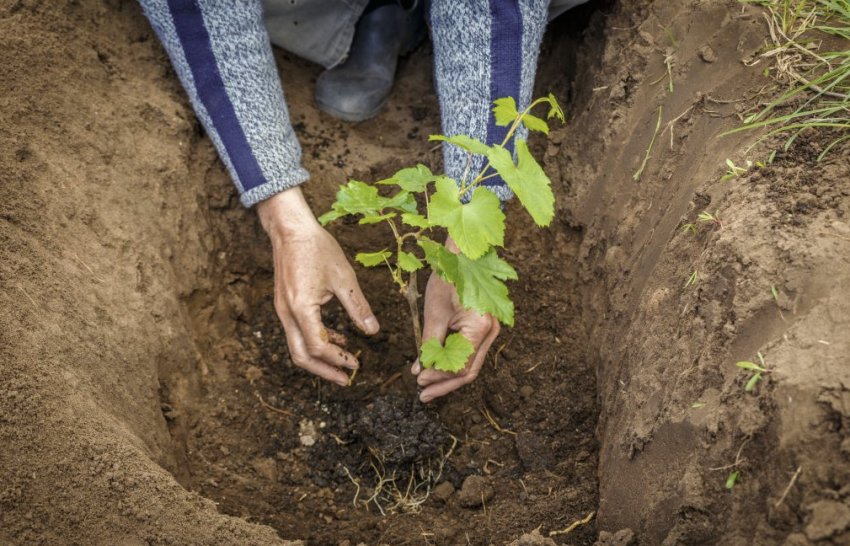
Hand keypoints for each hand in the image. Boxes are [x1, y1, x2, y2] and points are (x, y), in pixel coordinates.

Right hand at [257, 187, 378, 385]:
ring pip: (296, 346)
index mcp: (302, 308)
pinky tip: (336, 338)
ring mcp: (283, 310)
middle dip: (324, 371)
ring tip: (342, 365)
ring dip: (319, 359)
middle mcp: (287, 314)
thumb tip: (373, 332)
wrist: (290, 229)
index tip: (356, 364)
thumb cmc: (317, 248)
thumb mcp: (344, 278)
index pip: (318, 346)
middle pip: (301, 356)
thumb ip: (358, 307)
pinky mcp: (284, 305)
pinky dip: (314, 341)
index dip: (338, 359)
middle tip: (345, 379)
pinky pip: (297, 332)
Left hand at [410, 238, 499, 402]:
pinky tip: (437, 368)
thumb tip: (421, 370)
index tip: (419, 381)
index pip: (460, 367)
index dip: (439, 378)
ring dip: (448, 377)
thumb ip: (429, 344)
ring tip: (427, 386)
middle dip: (444, 384)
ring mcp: (490, 331)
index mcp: (481, 328)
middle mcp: (492, 332)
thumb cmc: (449, 278)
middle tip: (423, 395)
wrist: (463, 255)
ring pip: (471, 364)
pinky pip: (470, 353)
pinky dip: (453, 362)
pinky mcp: (483, 328)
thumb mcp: (434, 313)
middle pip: (469, 371)